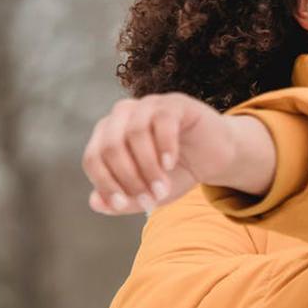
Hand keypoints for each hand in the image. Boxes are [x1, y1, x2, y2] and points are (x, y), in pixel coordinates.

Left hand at [82, 95, 274, 214]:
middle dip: (129, 178)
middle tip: (150, 199)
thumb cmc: (177, 172)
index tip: (124, 205)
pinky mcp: (175, 103)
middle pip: (110, 146)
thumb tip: (95, 202)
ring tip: (163, 188)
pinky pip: (162, 121)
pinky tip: (170, 164)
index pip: (93, 158)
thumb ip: (122, 202)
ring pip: (134, 133)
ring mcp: (149, 105)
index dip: (105, 184)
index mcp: (108, 133)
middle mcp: (123, 115)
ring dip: (147, 167)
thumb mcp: (148, 193)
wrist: (215, 157)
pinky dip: (164, 147)